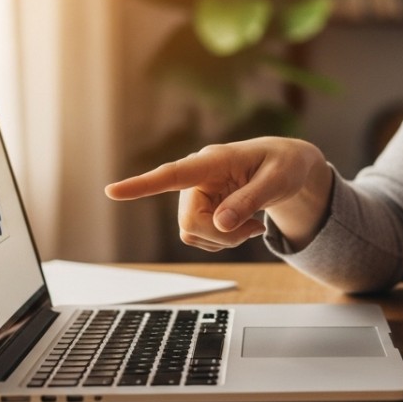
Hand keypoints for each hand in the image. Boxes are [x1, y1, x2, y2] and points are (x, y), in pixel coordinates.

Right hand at [104, 137, 332, 251]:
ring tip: (253, 224)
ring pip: (192, 233)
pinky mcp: (201, 209)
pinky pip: (200, 237)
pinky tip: (245, 226)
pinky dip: (223, 241)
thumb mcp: (277, 182)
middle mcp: (198, 176)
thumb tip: (220, 224)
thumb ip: (249, 200)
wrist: (289, 166)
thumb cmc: (284, 165)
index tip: (113, 191)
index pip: (173, 174)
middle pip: (189, 221)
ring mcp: (197, 194)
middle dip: (221, 235)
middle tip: (255, 229)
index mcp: (214, 160)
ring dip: (224, 240)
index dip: (143, 185)